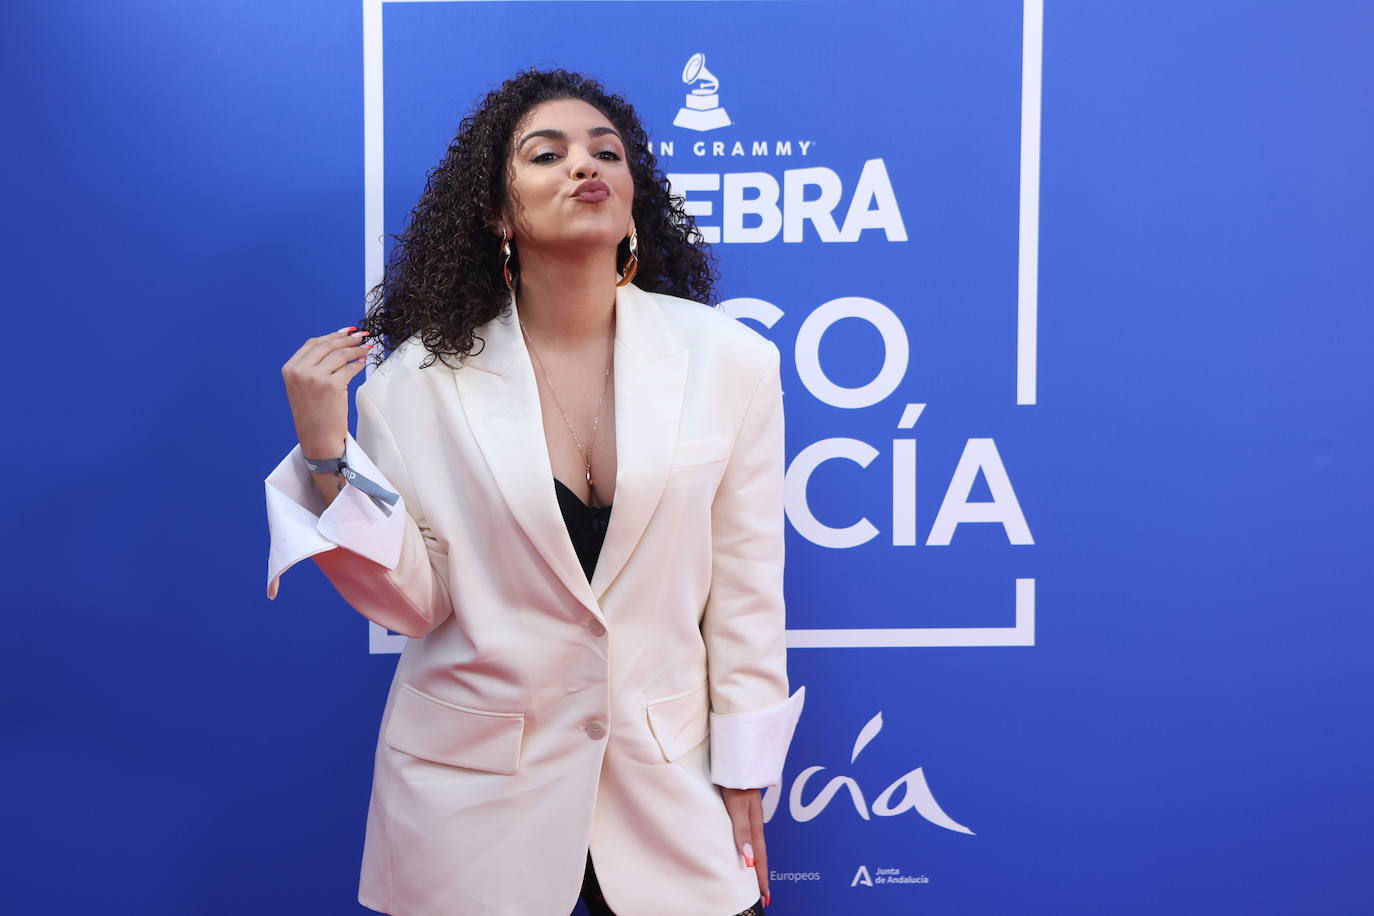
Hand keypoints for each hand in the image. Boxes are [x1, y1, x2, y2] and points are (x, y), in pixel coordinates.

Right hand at [281, 327, 371, 456]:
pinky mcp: (331, 386)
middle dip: (347, 339)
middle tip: (361, 337)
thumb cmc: (313, 413)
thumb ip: (313, 366)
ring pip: (340, 354)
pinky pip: (350, 368)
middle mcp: (300, 371)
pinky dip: (358, 363)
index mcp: (290, 369)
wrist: (317, 437)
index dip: (332, 335)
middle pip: (328, 345)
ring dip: (356, 349)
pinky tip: (363, 362)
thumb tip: (338, 343)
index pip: (313, 344)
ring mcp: (315, 378)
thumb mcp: (303, 386)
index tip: (347, 332)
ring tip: (366, 349)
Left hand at [721, 786, 769, 908]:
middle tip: (764, 895)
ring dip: (756, 863)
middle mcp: (754, 822)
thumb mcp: (737, 806)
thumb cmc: (735, 779)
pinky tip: (746, 849)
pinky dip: (750, 848)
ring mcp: (750, 815)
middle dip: (761, 875)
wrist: (738, 757)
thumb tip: (747, 859)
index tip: (765, 897)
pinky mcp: (743, 808)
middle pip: (760, 854)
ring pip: (755, 845)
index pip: (759, 857)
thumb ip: (741, 831)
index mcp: (754, 825)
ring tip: (756, 879)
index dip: (760, 878)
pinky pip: (748, 834)